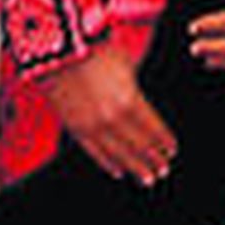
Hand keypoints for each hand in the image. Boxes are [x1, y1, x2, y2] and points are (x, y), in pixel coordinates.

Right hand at [41, 38, 176, 185]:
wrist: (53, 49)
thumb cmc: (90, 46)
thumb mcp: (124, 58)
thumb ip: (137, 81)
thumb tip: (146, 92)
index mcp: (130, 100)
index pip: (154, 129)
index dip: (165, 141)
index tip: (171, 150)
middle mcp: (113, 118)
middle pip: (139, 145)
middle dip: (153, 158)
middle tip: (163, 169)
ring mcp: (92, 125)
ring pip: (119, 154)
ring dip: (135, 167)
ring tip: (147, 177)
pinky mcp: (73, 127)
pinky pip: (94, 151)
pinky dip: (107, 163)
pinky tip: (117, 171)